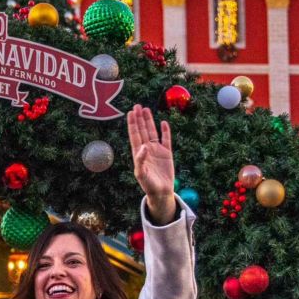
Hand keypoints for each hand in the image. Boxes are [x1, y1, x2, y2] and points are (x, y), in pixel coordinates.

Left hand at [126, 104, 175, 223]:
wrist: (161, 192)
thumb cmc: (148, 185)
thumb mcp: (141, 174)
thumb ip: (140, 160)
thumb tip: (142, 147)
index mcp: (138, 153)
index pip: (135, 135)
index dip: (133, 124)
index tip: (131, 113)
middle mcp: (147, 149)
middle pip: (142, 130)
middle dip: (139, 118)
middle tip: (137, 106)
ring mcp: (157, 150)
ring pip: (152, 132)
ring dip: (149, 121)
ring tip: (146, 110)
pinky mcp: (167, 153)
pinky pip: (166, 139)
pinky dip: (165, 131)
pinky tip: (163, 123)